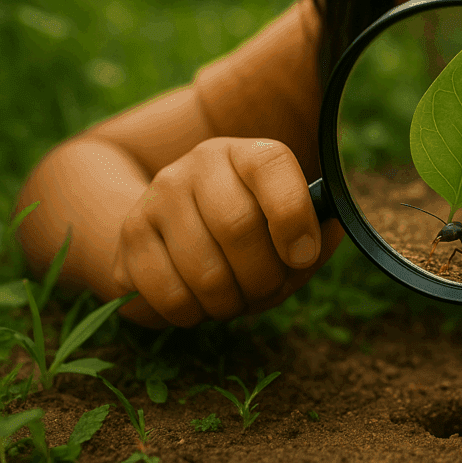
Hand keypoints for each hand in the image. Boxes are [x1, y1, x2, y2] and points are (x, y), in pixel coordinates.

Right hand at [112, 138, 343, 327]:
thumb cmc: (251, 237)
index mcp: (249, 154)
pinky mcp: (130, 237)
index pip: (272, 166)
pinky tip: (199, 303)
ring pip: (203, 271)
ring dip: (229, 303)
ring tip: (234, 299)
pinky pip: (168, 295)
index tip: (302, 256)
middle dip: (263, 277)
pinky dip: (193, 315)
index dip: (293, 217)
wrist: (174, 232)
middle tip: (266, 290)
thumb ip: (318, 236)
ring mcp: (158, 196)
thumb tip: (322, 240)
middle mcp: (200, 164)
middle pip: (237, 227)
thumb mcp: (290, 230)